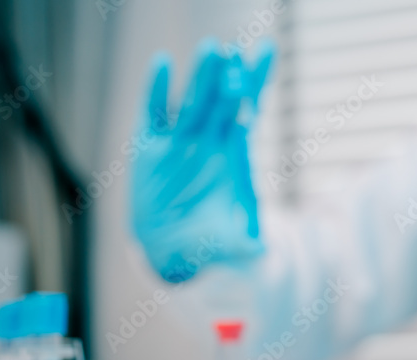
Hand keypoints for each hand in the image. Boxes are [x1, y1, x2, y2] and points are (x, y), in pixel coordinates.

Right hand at [131, 40, 273, 282]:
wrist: (173, 249)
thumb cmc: (210, 242)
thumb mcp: (228, 245)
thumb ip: (242, 246)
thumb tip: (261, 252)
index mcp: (233, 156)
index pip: (248, 111)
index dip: (256, 83)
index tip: (267, 52)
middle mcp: (208, 141)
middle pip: (221, 99)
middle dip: (228, 77)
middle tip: (233, 52)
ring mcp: (180, 141)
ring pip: (191, 100)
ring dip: (200, 76)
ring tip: (210, 51)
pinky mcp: (150, 147)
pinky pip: (153, 112)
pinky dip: (156, 89)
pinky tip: (162, 63)